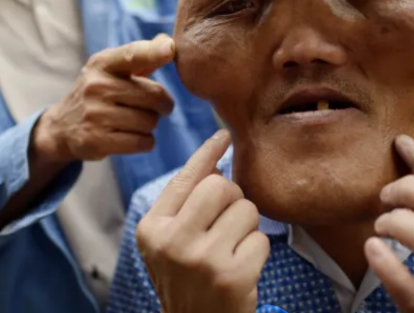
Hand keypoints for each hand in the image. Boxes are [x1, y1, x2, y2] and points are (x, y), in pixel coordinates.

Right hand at [32, 34, 176, 162]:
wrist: (62, 127)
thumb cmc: (98, 93)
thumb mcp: (111, 69)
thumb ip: (141, 56)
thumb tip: (168, 42)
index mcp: (102, 63)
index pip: (132, 54)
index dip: (153, 52)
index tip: (169, 49)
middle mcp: (96, 86)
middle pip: (154, 95)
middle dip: (164, 104)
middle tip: (158, 108)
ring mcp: (95, 114)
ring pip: (150, 121)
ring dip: (151, 124)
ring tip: (136, 121)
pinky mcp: (96, 141)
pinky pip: (142, 142)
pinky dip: (146, 142)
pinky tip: (132, 136)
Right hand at [136, 130, 269, 312]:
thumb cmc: (187, 279)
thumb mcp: (170, 242)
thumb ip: (185, 204)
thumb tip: (216, 162)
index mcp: (152, 228)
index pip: (185, 178)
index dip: (207, 153)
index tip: (224, 135)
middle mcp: (172, 242)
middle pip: (221, 186)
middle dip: (233, 199)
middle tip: (226, 224)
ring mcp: (201, 260)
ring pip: (246, 210)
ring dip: (247, 227)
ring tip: (231, 251)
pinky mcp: (232, 277)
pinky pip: (261, 240)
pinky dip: (257, 253)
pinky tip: (241, 270)